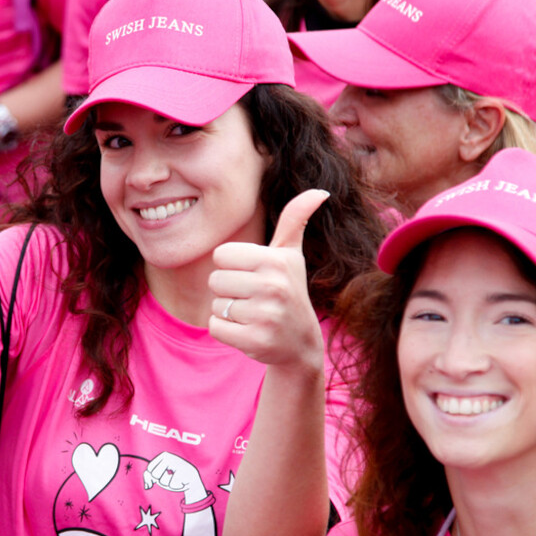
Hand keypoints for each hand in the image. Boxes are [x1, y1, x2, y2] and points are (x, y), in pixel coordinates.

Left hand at [143, 451, 206, 503]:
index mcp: (164, 455)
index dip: (153, 477)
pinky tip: (182, 482)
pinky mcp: (184, 471)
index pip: (149, 469)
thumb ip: (149, 477)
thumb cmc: (175, 477)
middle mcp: (170, 457)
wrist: (193, 481)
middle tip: (171, 477)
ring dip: (169, 484)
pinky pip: (172, 485)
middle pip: (154, 475)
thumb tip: (147, 485)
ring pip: (162, 481)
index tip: (161, 476)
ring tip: (176, 480)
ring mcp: (177, 463)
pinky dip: (176, 486)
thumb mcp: (161, 475)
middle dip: (161, 480)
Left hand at [208, 190, 328, 370]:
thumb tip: (319, 191)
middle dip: (229, 291)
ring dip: (229, 312)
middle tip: (254, 299)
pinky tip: (248, 331)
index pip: (221, 255)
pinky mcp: (255, 341)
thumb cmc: (289, 291)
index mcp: (277, 261)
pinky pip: (215, 327)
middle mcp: (273, 286)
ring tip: (253, 315)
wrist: (301, 344)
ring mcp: (265, 316)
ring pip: (216, 305)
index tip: (253, 276)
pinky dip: (226, 331)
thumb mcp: (291, 256)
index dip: (232, 266)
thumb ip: (295, 221)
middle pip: (215, 280)